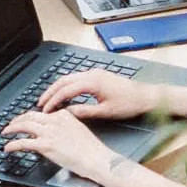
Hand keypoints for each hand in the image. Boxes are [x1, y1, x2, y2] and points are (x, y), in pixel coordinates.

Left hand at [0, 102, 116, 183]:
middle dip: (17, 120)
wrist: (96, 158)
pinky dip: (12, 144)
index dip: (30, 117)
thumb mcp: (78, 131)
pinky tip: (8, 148)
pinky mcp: (45, 145)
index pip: (42, 113)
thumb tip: (54, 133)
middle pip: (30, 116)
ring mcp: (49, 132)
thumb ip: (65, 128)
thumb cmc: (91, 149)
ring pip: (24, 125)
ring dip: (11, 129)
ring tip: (5, 133)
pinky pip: (23, 142)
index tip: (25, 121)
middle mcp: (55, 121)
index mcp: (64, 115)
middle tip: (11, 125)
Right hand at [37, 71, 163, 123]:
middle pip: (64, 80)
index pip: (66, 90)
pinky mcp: (98, 75)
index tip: (46, 110)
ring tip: (48, 100)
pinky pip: (77, 78)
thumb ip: (84, 111)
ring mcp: (95, 73)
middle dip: (50, 92)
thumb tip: (68, 113)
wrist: (146, 96)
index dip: (54, 100)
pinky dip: (66, 86)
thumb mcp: (106, 112)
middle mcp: (92, 74)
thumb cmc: (129, 104)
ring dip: (57, 88)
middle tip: (40, 103)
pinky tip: (64, 95)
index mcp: (93, 82)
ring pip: (69, 78)